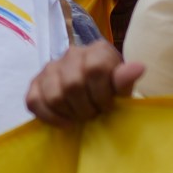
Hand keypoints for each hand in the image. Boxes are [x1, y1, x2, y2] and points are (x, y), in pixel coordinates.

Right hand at [26, 43, 142, 127]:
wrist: (93, 95)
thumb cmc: (111, 92)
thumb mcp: (123, 88)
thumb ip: (126, 79)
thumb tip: (138, 68)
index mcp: (97, 50)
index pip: (95, 69)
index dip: (102, 94)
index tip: (108, 105)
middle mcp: (72, 53)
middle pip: (72, 85)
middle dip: (86, 108)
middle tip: (94, 113)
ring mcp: (50, 67)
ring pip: (54, 95)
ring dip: (69, 113)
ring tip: (80, 116)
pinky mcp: (35, 83)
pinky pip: (34, 102)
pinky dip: (50, 117)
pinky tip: (65, 121)